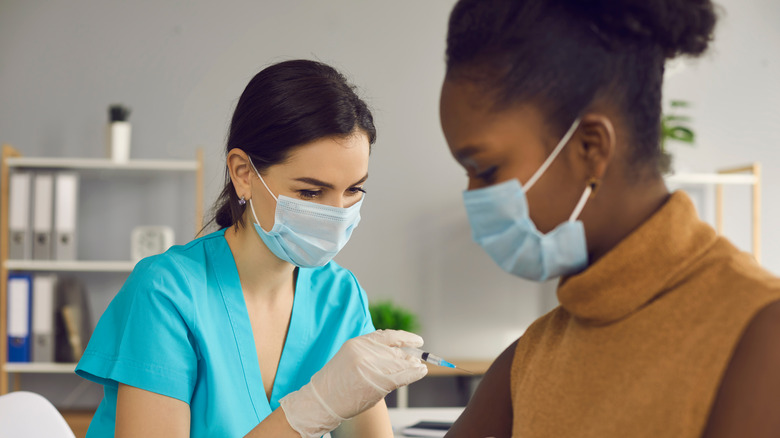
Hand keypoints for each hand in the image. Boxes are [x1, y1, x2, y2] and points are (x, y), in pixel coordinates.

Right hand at [279, 330, 427, 437]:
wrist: (322, 400)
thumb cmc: (337, 383)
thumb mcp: (350, 358)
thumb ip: (370, 353)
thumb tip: (398, 353)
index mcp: (357, 343)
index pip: (387, 336)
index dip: (405, 337)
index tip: (417, 340)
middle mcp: (364, 351)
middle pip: (396, 351)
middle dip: (409, 356)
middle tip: (417, 359)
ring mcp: (371, 366)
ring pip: (400, 363)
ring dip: (413, 365)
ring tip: (419, 366)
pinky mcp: (377, 382)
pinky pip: (402, 376)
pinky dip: (414, 374)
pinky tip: (420, 372)